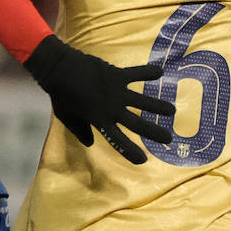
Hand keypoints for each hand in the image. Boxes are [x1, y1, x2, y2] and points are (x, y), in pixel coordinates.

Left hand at [23, 35, 175, 164]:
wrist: (59, 69)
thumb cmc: (61, 96)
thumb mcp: (68, 118)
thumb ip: (81, 131)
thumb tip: (90, 143)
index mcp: (100, 121)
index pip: (118, 141)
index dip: (131, 152)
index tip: (144, 160)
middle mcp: (112, 109)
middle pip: (138, 124)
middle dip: (155, 132)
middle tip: (169, 139)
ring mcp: (117, 91)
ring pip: (143, 101)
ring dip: (159, 106)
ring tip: (172, 111)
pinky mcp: (117, 74)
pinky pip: (137, 73)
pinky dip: (148, 72)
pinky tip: (161, 72)